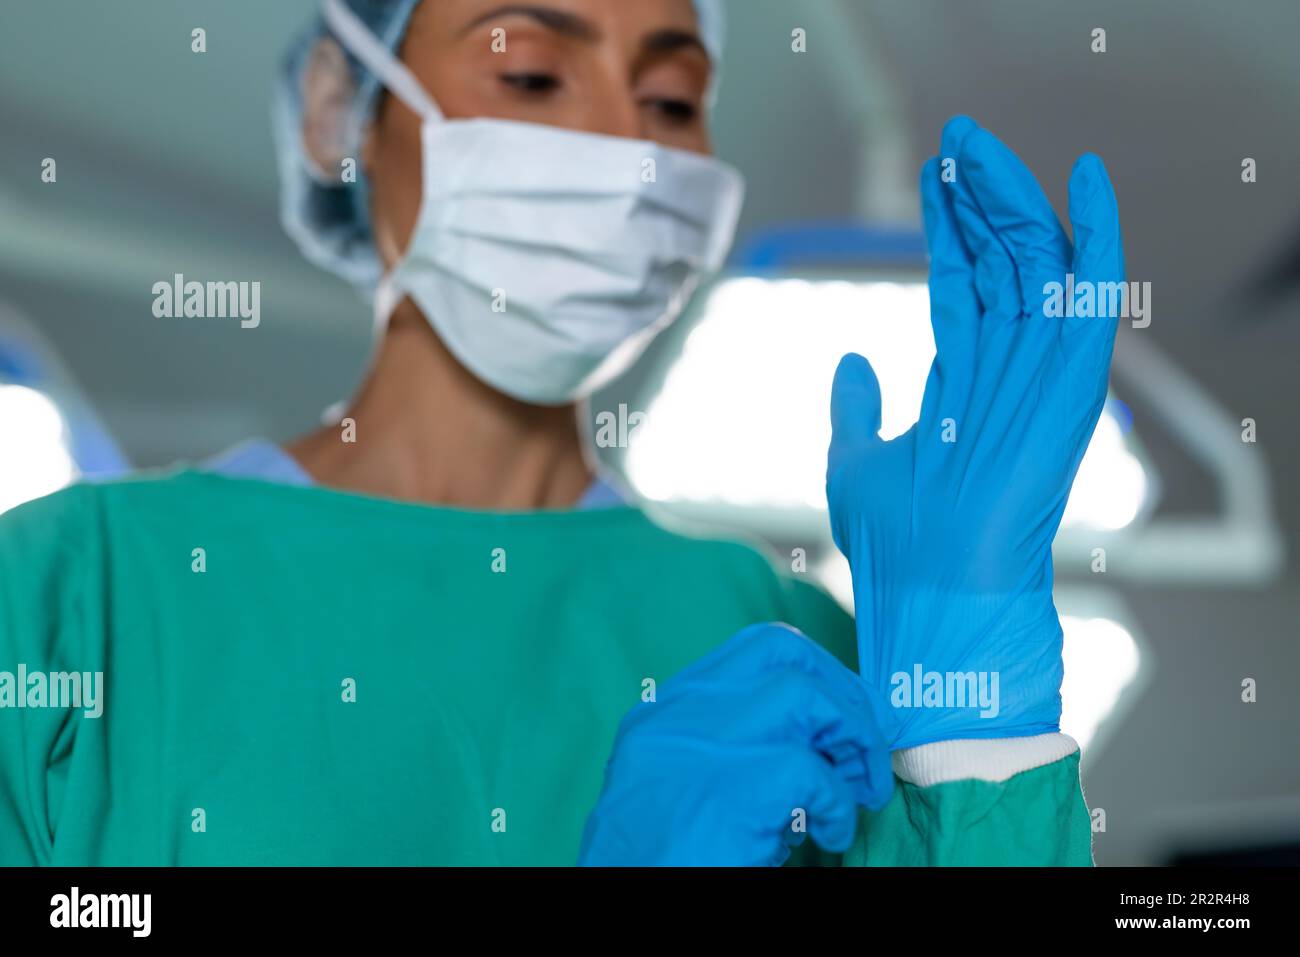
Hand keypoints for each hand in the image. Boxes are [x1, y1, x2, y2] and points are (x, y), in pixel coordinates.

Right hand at [578, 623, 895, 865]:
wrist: (615, 896)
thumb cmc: (653, 855)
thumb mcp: (672, 779)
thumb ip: (724, 744)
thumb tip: (814, 735)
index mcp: (664, 712)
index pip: (756, 650)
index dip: (814, 669)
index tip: (843, 704)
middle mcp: (681, 715)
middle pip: (784, 654)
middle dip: (842, 691)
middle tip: (867, 741)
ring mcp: (707, 746)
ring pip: (805, 696)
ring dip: (852, 738)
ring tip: (860, 789)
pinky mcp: (737, 792)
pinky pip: (815, 775)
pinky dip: (839, 805)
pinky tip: (831, 833)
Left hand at [827, 116, 1123, 747]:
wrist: (929, 595)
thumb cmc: (894, 544)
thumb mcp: (855, 464)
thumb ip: (857, 411)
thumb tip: (852, 359)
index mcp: (965, 386)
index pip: (963, 284)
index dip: (949, 227)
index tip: (934, 174)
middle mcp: (1008, 375)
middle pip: (999, 263)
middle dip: (979, 198)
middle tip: (954, 137)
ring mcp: (1040, 380)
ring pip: (1034, 265)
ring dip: (1010, 200)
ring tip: (977, 143)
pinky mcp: (1070, 392)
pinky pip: (1092, 302)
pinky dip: (1097, 239)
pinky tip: (1085, 180)